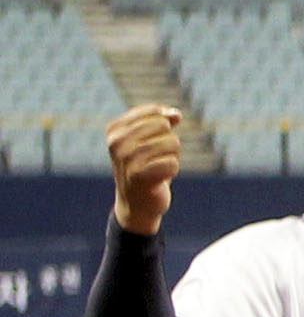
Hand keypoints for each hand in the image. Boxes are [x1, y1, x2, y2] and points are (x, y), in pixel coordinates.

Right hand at [106, 105, 184, 232]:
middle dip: (169, 142)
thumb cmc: (145, 167)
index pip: (154, 113)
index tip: (159, 138)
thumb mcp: (150, 140)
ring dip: (172, 157)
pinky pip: (172, 163)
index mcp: (115, 129)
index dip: (166, 124)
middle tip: (157, 157)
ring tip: (157, 168)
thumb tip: (176, 114)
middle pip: (164, 126)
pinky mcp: (138, 176)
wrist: (136, 203)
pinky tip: (160, 178)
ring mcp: (126, 158)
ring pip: (172, 143)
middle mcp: (116, 141)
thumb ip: (163, 122)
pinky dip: (172, 170)